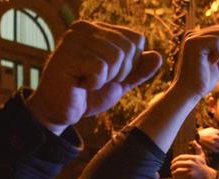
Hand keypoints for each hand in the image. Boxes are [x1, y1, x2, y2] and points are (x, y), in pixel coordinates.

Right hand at [27, 21, 162, 134]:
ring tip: (88, 81)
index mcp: (99, 29)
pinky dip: (95, 83)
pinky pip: (101, 68)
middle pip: (128, 48)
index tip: (108, 75)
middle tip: (96, 80)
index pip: (136, 40)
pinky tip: (80, 84)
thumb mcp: (119, 83)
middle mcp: (85, 27)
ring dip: (106, 78)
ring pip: (116, 57)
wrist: (61, 111)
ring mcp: (74, 38)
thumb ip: (138, 71)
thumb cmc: (88, 95)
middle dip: (119, 73)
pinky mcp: (67, 53)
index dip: (129, 65)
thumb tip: (158, 57)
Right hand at [170, 26, 218, 102]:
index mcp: (196, 38)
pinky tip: (208, 63)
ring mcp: (192, 37)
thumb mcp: (218, 68)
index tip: (213, 62)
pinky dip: (218, 54)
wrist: (189, 92)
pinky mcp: (193, 43)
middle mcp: (192, 34)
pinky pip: (217, 41)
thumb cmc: (201, 82)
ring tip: (210, 63)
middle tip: (212, 63)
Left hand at [171, 142, 217, 178]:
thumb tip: (194, 141)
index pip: (180, 157)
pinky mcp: (190, 176)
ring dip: (173, 172)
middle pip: (177, 163)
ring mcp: (190, 169)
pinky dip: (176, 176)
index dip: (174, 160)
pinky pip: (180, 176)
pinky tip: (175, 177)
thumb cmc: (203, 165)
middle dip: (172, 166)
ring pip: (178, 170)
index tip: (172, 163)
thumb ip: (198, 148)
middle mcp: (191, 162)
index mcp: (192, 157)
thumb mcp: (201, 155)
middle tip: (171, 168)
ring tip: (172, 173)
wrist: (207, 175)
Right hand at [198, 127, 218, 152]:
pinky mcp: (210, 146)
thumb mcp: (212, 129)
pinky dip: (216, 151)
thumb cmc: (204, 133)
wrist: (197, 136)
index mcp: (217, 132)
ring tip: (218, 148)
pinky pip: (216, 150)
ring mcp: (213, 142)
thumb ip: (218, 132)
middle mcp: (216, 136)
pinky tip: (215, 150)